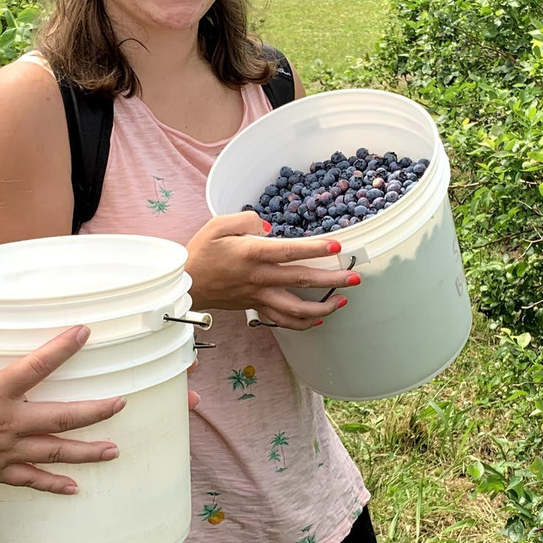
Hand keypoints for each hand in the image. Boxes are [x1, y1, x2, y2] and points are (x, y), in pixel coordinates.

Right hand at [0, 304, 125, 494]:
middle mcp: (6, 424)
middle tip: (120, 403)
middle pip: (61, 417)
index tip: (84, 332)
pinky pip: (30, 480)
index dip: (61, 348)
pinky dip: (52, 484)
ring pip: (54, 451)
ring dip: (86, 451)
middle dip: (94, 411)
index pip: (35, 367)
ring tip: (114, 450)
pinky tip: (74, 488)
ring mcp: (4, 452)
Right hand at [184, 212, 358, 330]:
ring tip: (343, 300)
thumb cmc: (201, 252)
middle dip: (333, 279)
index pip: (289, 251)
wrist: (187, 284)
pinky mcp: (256, 307)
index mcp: (252, 254)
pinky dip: (303, 323)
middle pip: (302, 280)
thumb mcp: (217, 225)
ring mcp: (259, 296)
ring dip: (323, 307)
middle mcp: (259, 278)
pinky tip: (318, 318)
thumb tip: (267, 225)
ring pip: (296, 309)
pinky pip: (283, 321)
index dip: (315, 249)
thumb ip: (245, 219)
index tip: (337, 247)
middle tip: (355, 277)